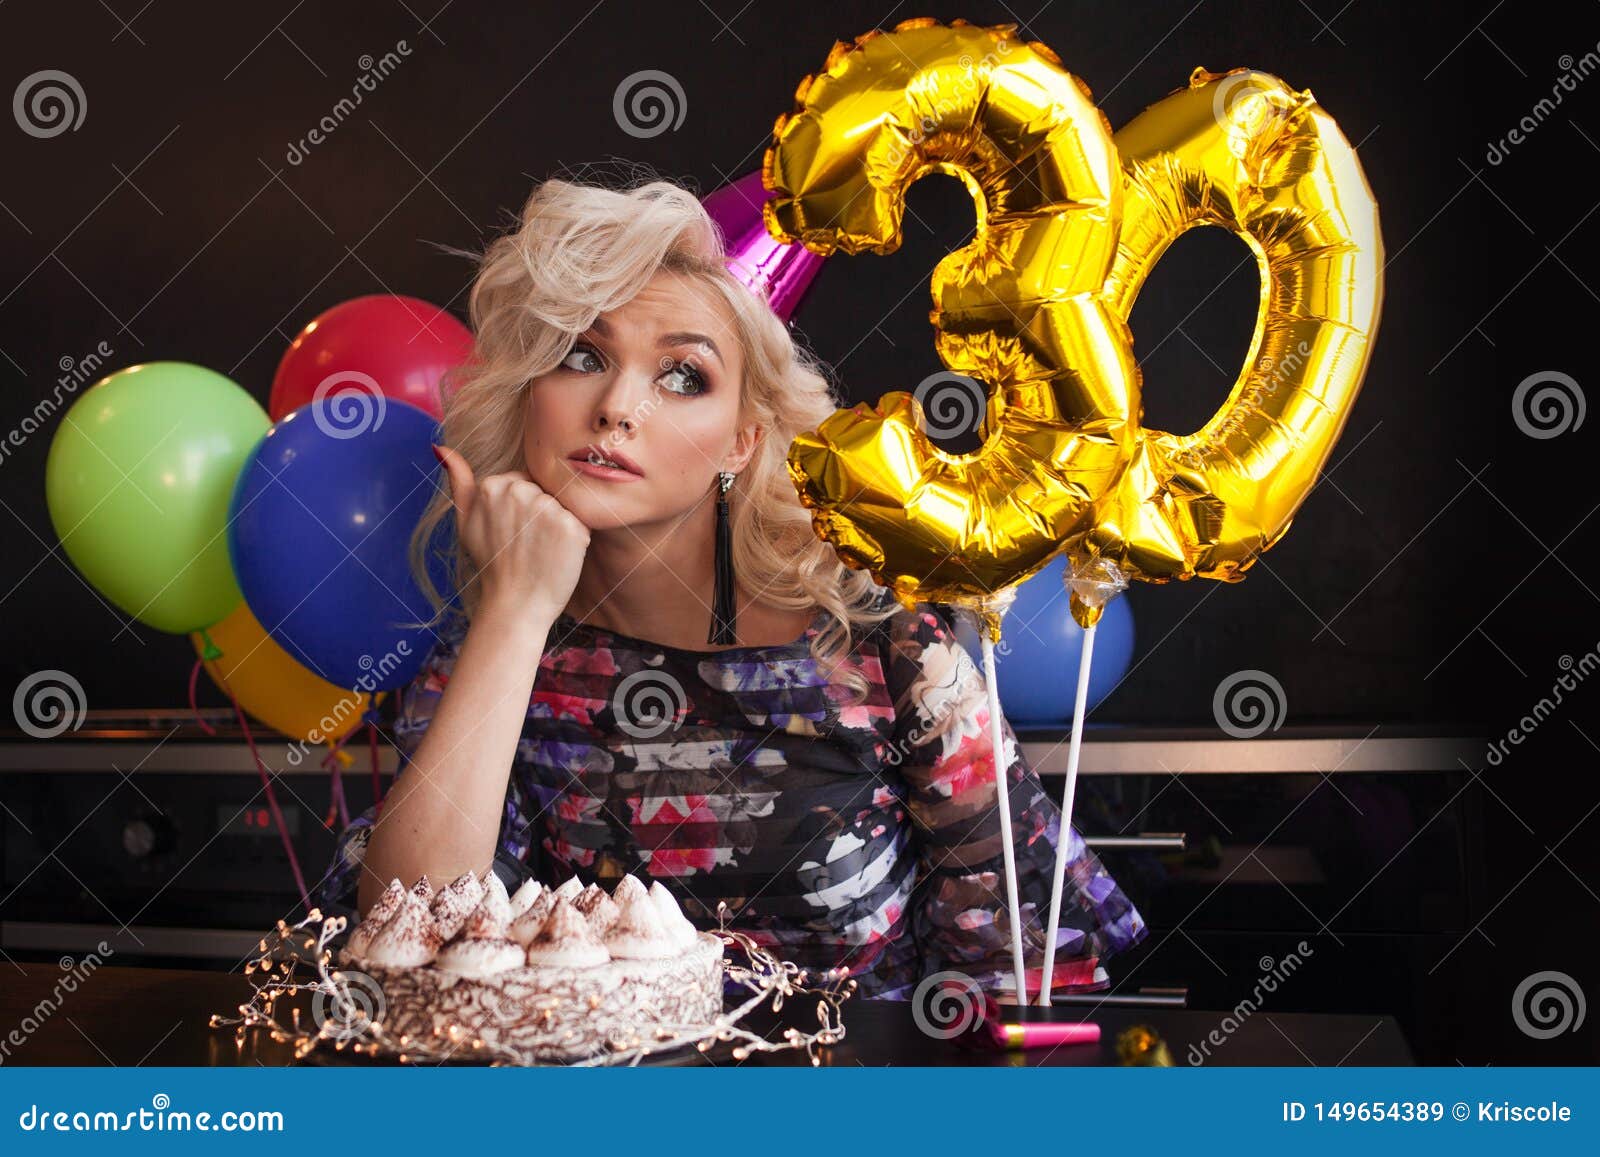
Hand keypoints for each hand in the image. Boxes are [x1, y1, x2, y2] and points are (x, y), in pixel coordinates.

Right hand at [433, 444, 589, 622]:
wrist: (514, 605)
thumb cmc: (491, 563)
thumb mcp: (465, 520)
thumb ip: (458, 481)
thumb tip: (439, 446)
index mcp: (493, 484)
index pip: (526, 481)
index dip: (525, 509)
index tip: (515, 533)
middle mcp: (519, 490)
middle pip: (546, 490)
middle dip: (543, 514)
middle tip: (529, 544)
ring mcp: (545, 507)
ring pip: (564, 505)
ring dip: (560, 526)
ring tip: (543, 551)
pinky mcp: (571, 525)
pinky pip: (582, 522)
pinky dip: (575, 541)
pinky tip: (558, 557)